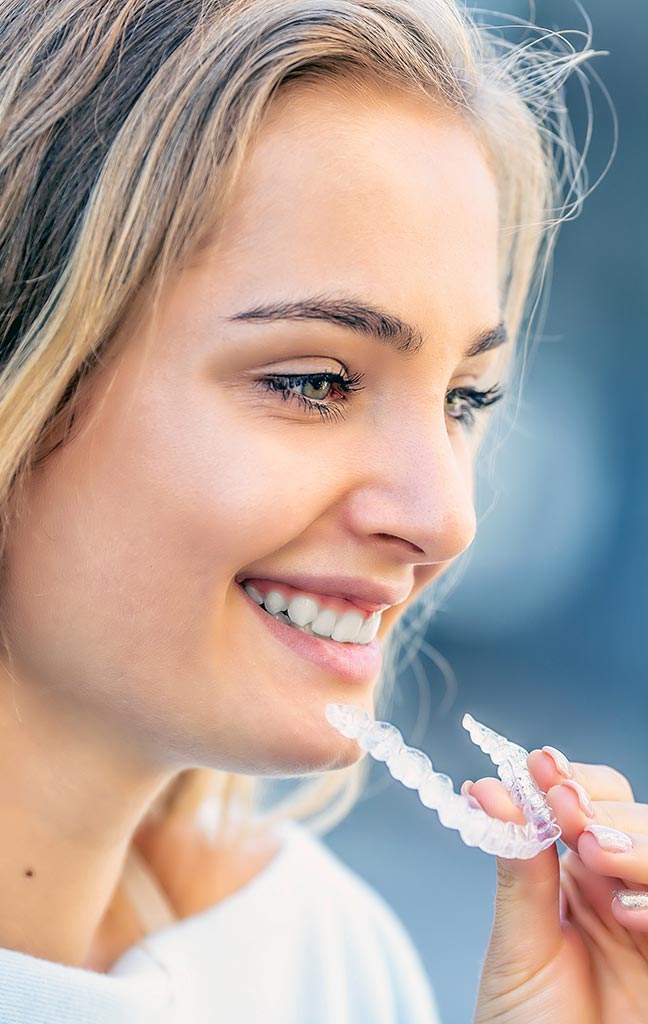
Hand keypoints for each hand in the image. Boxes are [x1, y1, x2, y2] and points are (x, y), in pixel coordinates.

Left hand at [469, 748, 647, 1022]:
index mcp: (572, 874)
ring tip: (590, 852)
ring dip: (634, 842)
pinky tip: (624, 912)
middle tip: (567, 812)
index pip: (586, 800)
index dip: (569, 779)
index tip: (541, 766)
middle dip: (602, 806)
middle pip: (634, 817)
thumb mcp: (514, 945)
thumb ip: (517, 867)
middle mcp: (617, 889)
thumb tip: (489, 789)